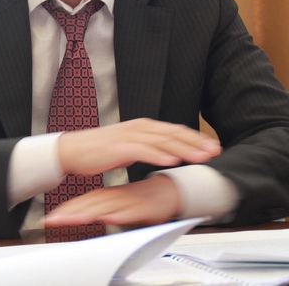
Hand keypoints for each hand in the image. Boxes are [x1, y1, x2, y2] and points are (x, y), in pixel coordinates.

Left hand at [43, 175, 179, 226]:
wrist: (168, 193)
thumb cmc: (142, 200)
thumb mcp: (119, 205)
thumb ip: (103, 210)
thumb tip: (84, 217)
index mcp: (108, 195)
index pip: (83, 202)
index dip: (66, 210)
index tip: (49, 218)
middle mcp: (115, 197)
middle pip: (89, 204)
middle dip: (70, 213)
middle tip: (52, 220)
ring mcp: (128, 203)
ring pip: (106, 208)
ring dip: (89, 213)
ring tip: (73, 219)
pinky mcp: (143, 209)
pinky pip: (129, 212)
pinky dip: (119, 215)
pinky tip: (110, 218)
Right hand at [57, 118, 220, 175]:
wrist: (73, 150)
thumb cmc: (100, 151)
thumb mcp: (129, 147)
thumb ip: (147, 147)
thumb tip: (164, 152)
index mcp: (143, 127)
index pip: (175, 131)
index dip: (196, 138)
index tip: (212, 147)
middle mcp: (140, 128)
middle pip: (174, 134)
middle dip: (197, 142)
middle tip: (215, 151)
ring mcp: (130, 136)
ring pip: (163, 141)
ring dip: (184, 149)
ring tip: (201, 157)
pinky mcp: (120, 147)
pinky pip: (143, 151)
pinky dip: (159, 155)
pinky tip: (172, 161)